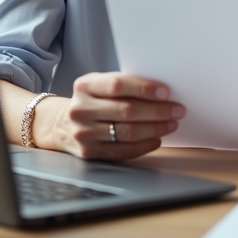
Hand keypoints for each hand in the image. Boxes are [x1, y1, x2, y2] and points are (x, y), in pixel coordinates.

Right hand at [35, 73, 184, 160]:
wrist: (60, 123)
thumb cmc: (91, 100)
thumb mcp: (98, 85)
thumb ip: (123, 85)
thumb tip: (161, 92)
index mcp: (85, 85)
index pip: (118, 85)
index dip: (144, 88)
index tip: (165, 92)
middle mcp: (81, 109)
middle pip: (126, 111)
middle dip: (157, 111)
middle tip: (177, 110)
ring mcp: (83, 133)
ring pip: (127, 132)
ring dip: (155, 128)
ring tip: (171, 124)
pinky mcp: (88, 152)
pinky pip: (122, 151)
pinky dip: (144, 145)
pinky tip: (157, 139)